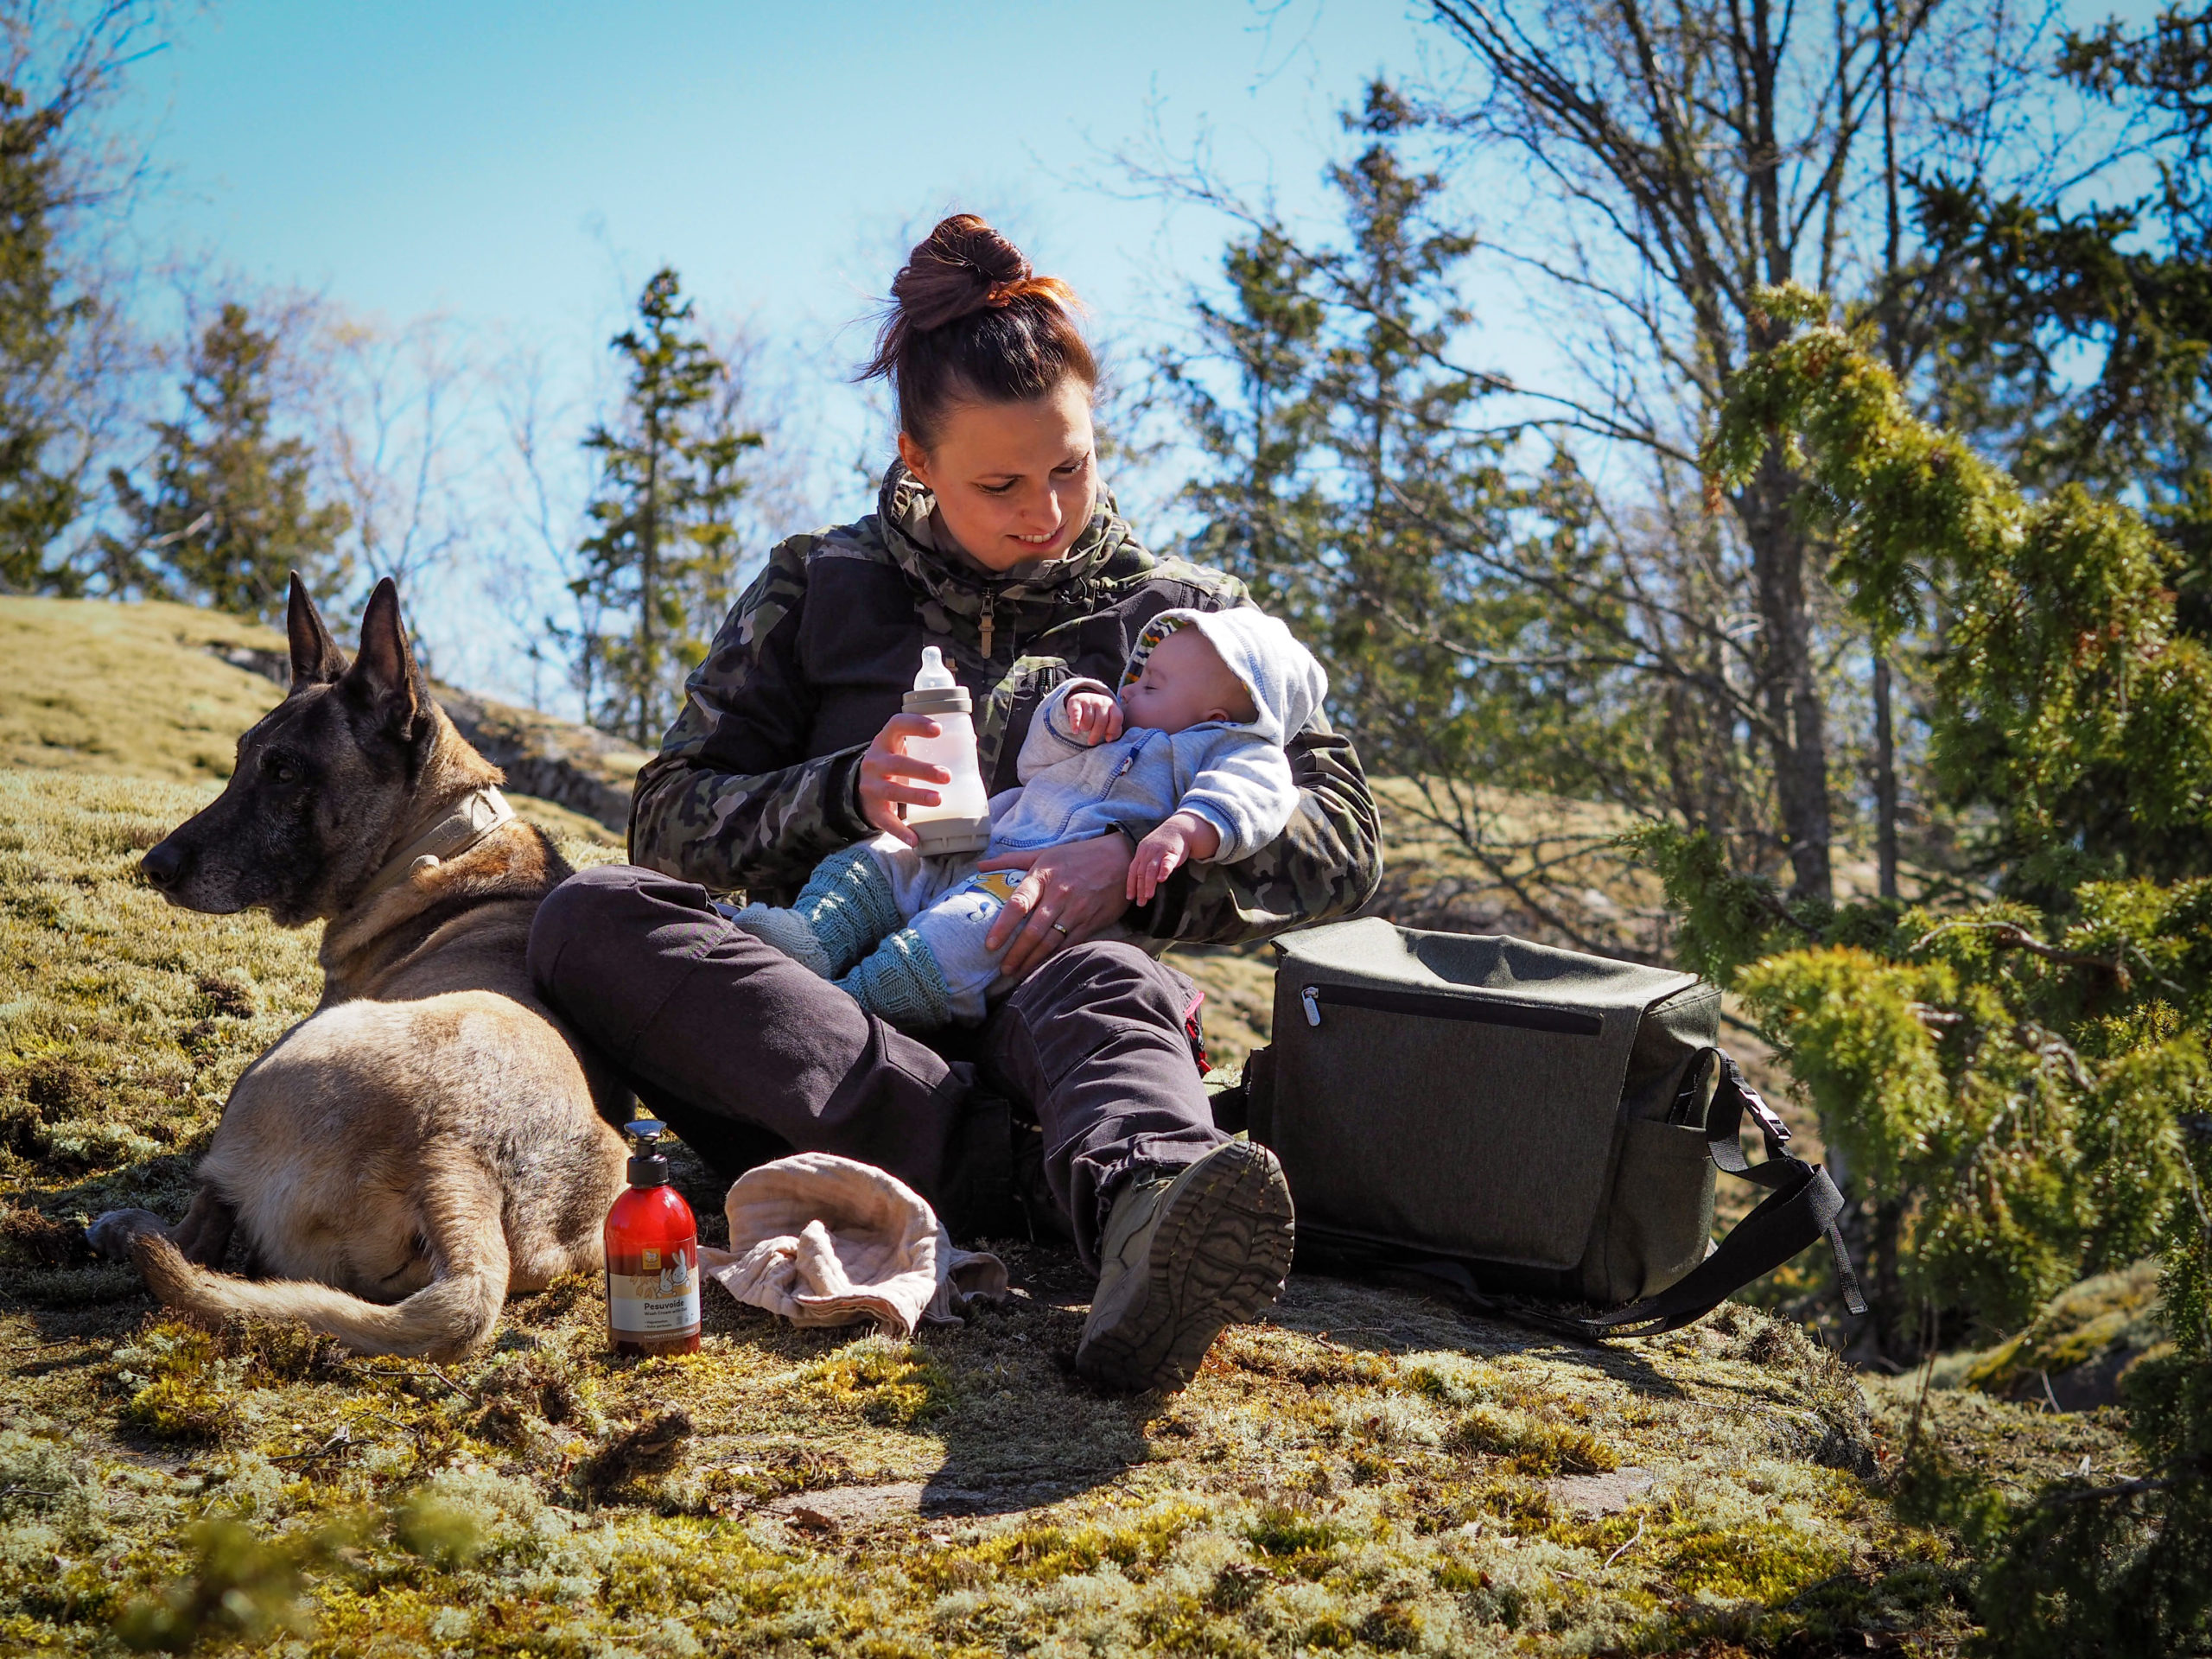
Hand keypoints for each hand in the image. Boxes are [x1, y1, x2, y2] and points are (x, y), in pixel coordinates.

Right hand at [856, 712, 950, 847]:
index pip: (897, 725)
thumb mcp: (902, 749)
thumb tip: (971, 743)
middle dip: (923, 769)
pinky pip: (886, 821)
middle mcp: (875, 761)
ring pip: (892, 790)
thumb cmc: (893, 762)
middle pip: (897, 763)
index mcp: (885, 741)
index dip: (916, 725)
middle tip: (946, 776)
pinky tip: (915, 839)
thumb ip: (929, 746)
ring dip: (916, 795)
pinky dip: (900, 831)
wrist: (859, 787)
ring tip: (938, 800)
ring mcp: (871, 786)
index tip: (938, 730)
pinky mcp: (872, 809)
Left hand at [976, 831, 1134, 978]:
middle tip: (1002, 969)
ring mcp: (1076, 910)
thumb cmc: (1078, 856)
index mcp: (1043, 875)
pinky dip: (1054, 959)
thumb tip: (980, 867)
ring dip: (1032, 961)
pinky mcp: (1091, 922)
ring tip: (1017, 973)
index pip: (1018, 903)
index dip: (1003, 926)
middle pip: (1033, 930)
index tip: (990, 944)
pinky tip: (1043, 968)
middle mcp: (1059, 894)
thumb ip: (1012, 861)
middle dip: (1016, 953)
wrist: (1121, 859)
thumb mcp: (1045, 853)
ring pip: (1050, 942)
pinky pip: (1069, 945)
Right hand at [1064, 691, 1122, 745]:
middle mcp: (1101, 701)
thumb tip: (1108, 739)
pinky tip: (1076, 731)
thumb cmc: (1098, 716)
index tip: (1107, 739)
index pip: (1117, 718)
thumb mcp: (1109, 720)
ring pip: (1088, 721)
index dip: (1113, 730)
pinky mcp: (1075, 701)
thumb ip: (1114, 730)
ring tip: (1085, 728)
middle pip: (1101, 722)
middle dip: (1096, 735)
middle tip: (1092, 741)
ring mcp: (1089, 700)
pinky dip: (1075, 724)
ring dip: (1085, 728)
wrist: (1082, 700)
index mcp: (1112, 706)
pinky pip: (1076, 716)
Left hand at [1127, 811, 1220, 904]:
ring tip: (1148, 896)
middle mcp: (1148, 852)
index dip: (1131, 885)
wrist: (1179, 828)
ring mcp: (1159, 852)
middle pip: (1141, 872)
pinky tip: (1162, 880)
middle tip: (1141, 903)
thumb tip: (1138, 885)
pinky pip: (1167, 862)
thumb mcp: (1150, 852)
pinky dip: (1164, 871)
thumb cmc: (1163, 844)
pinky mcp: (1172, 852)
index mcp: (1141, 853)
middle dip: (1140, 889)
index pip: (1133, 871)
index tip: (1130, 898)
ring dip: (1149, 883)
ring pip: (1151, 869)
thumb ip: (1144, 865)